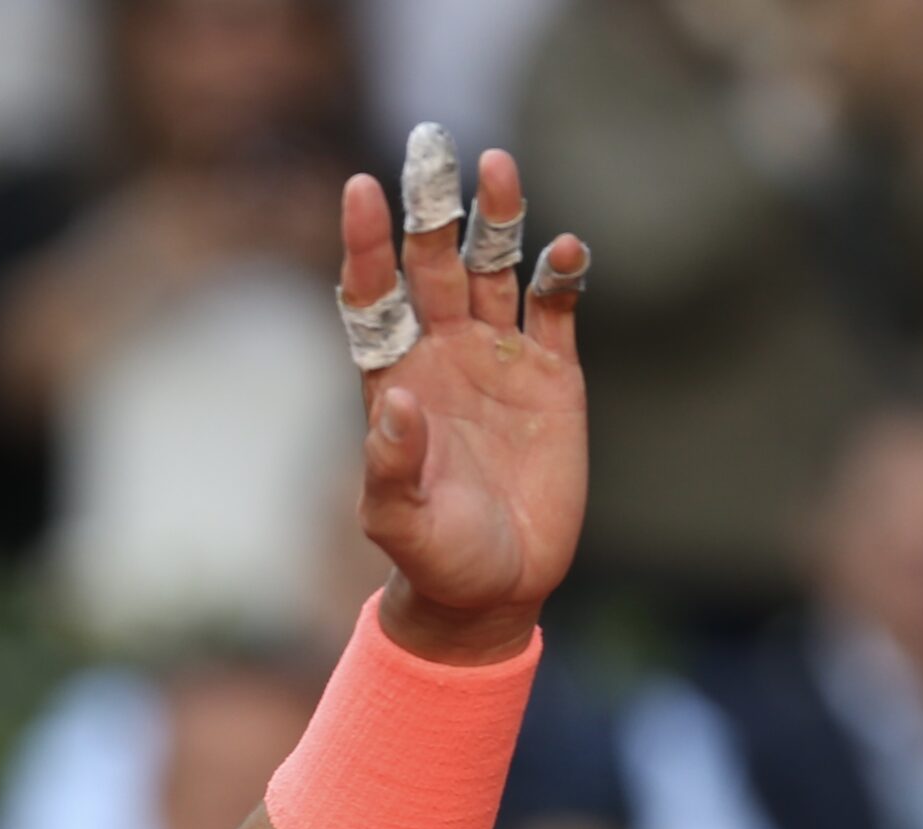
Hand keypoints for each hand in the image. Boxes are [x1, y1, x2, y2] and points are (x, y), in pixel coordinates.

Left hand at [339, 144, 589, 662]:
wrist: (498, 588)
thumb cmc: (437, 559)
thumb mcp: (401, 523)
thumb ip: (391, 467)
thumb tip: (392, 403)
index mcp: (394, 382)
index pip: (373, 297)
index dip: (365, 245)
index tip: (358, 191)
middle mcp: (442, 357)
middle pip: (433, 264)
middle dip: (431, 208)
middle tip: (432, 147)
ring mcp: (498, 360)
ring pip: (493, 269)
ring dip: (496, 219)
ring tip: (496, 166)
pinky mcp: (553, 374)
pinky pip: (556, 306)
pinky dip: (560, 274)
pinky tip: (564, 250)